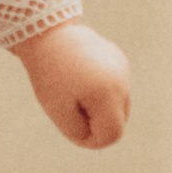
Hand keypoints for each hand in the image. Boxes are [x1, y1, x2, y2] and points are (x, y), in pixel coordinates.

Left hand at [16, 19, 130, 148]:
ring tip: (75, 91)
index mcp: (108, 93)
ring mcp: (124, 69)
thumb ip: (79, 132)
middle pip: (118, 122)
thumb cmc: (49, 74)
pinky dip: (101, 92)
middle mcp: (122, 81)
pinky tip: (82, 77)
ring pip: (119, 106)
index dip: (91, 140)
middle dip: (96, 123)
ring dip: (99, 108)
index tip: (69, 125)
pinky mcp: (120, 61)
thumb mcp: (58, 111)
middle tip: (69, 106)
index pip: (112, 135)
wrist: (47, 33)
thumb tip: (98, 137)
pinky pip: (116, 89)